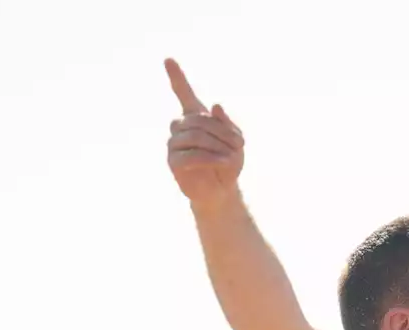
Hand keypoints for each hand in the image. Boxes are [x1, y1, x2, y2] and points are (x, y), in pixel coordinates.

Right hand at [164, 59, 244, 205]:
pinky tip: (223, 162)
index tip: (169, 59)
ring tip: (231, 156)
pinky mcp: (173, 161)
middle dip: (222, 131)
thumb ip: (227, 123)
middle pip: (198, 119)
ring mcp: (174, 143)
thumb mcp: (235, 141)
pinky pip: (190, 154)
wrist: (222, 190)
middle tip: (239, 145)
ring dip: (218, 145)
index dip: (177, 78)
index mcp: (196, 118)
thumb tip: (215, 105)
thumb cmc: (227, 163)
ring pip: (194, 136)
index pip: (184, 94)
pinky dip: (210, 157)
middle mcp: (181, 127)